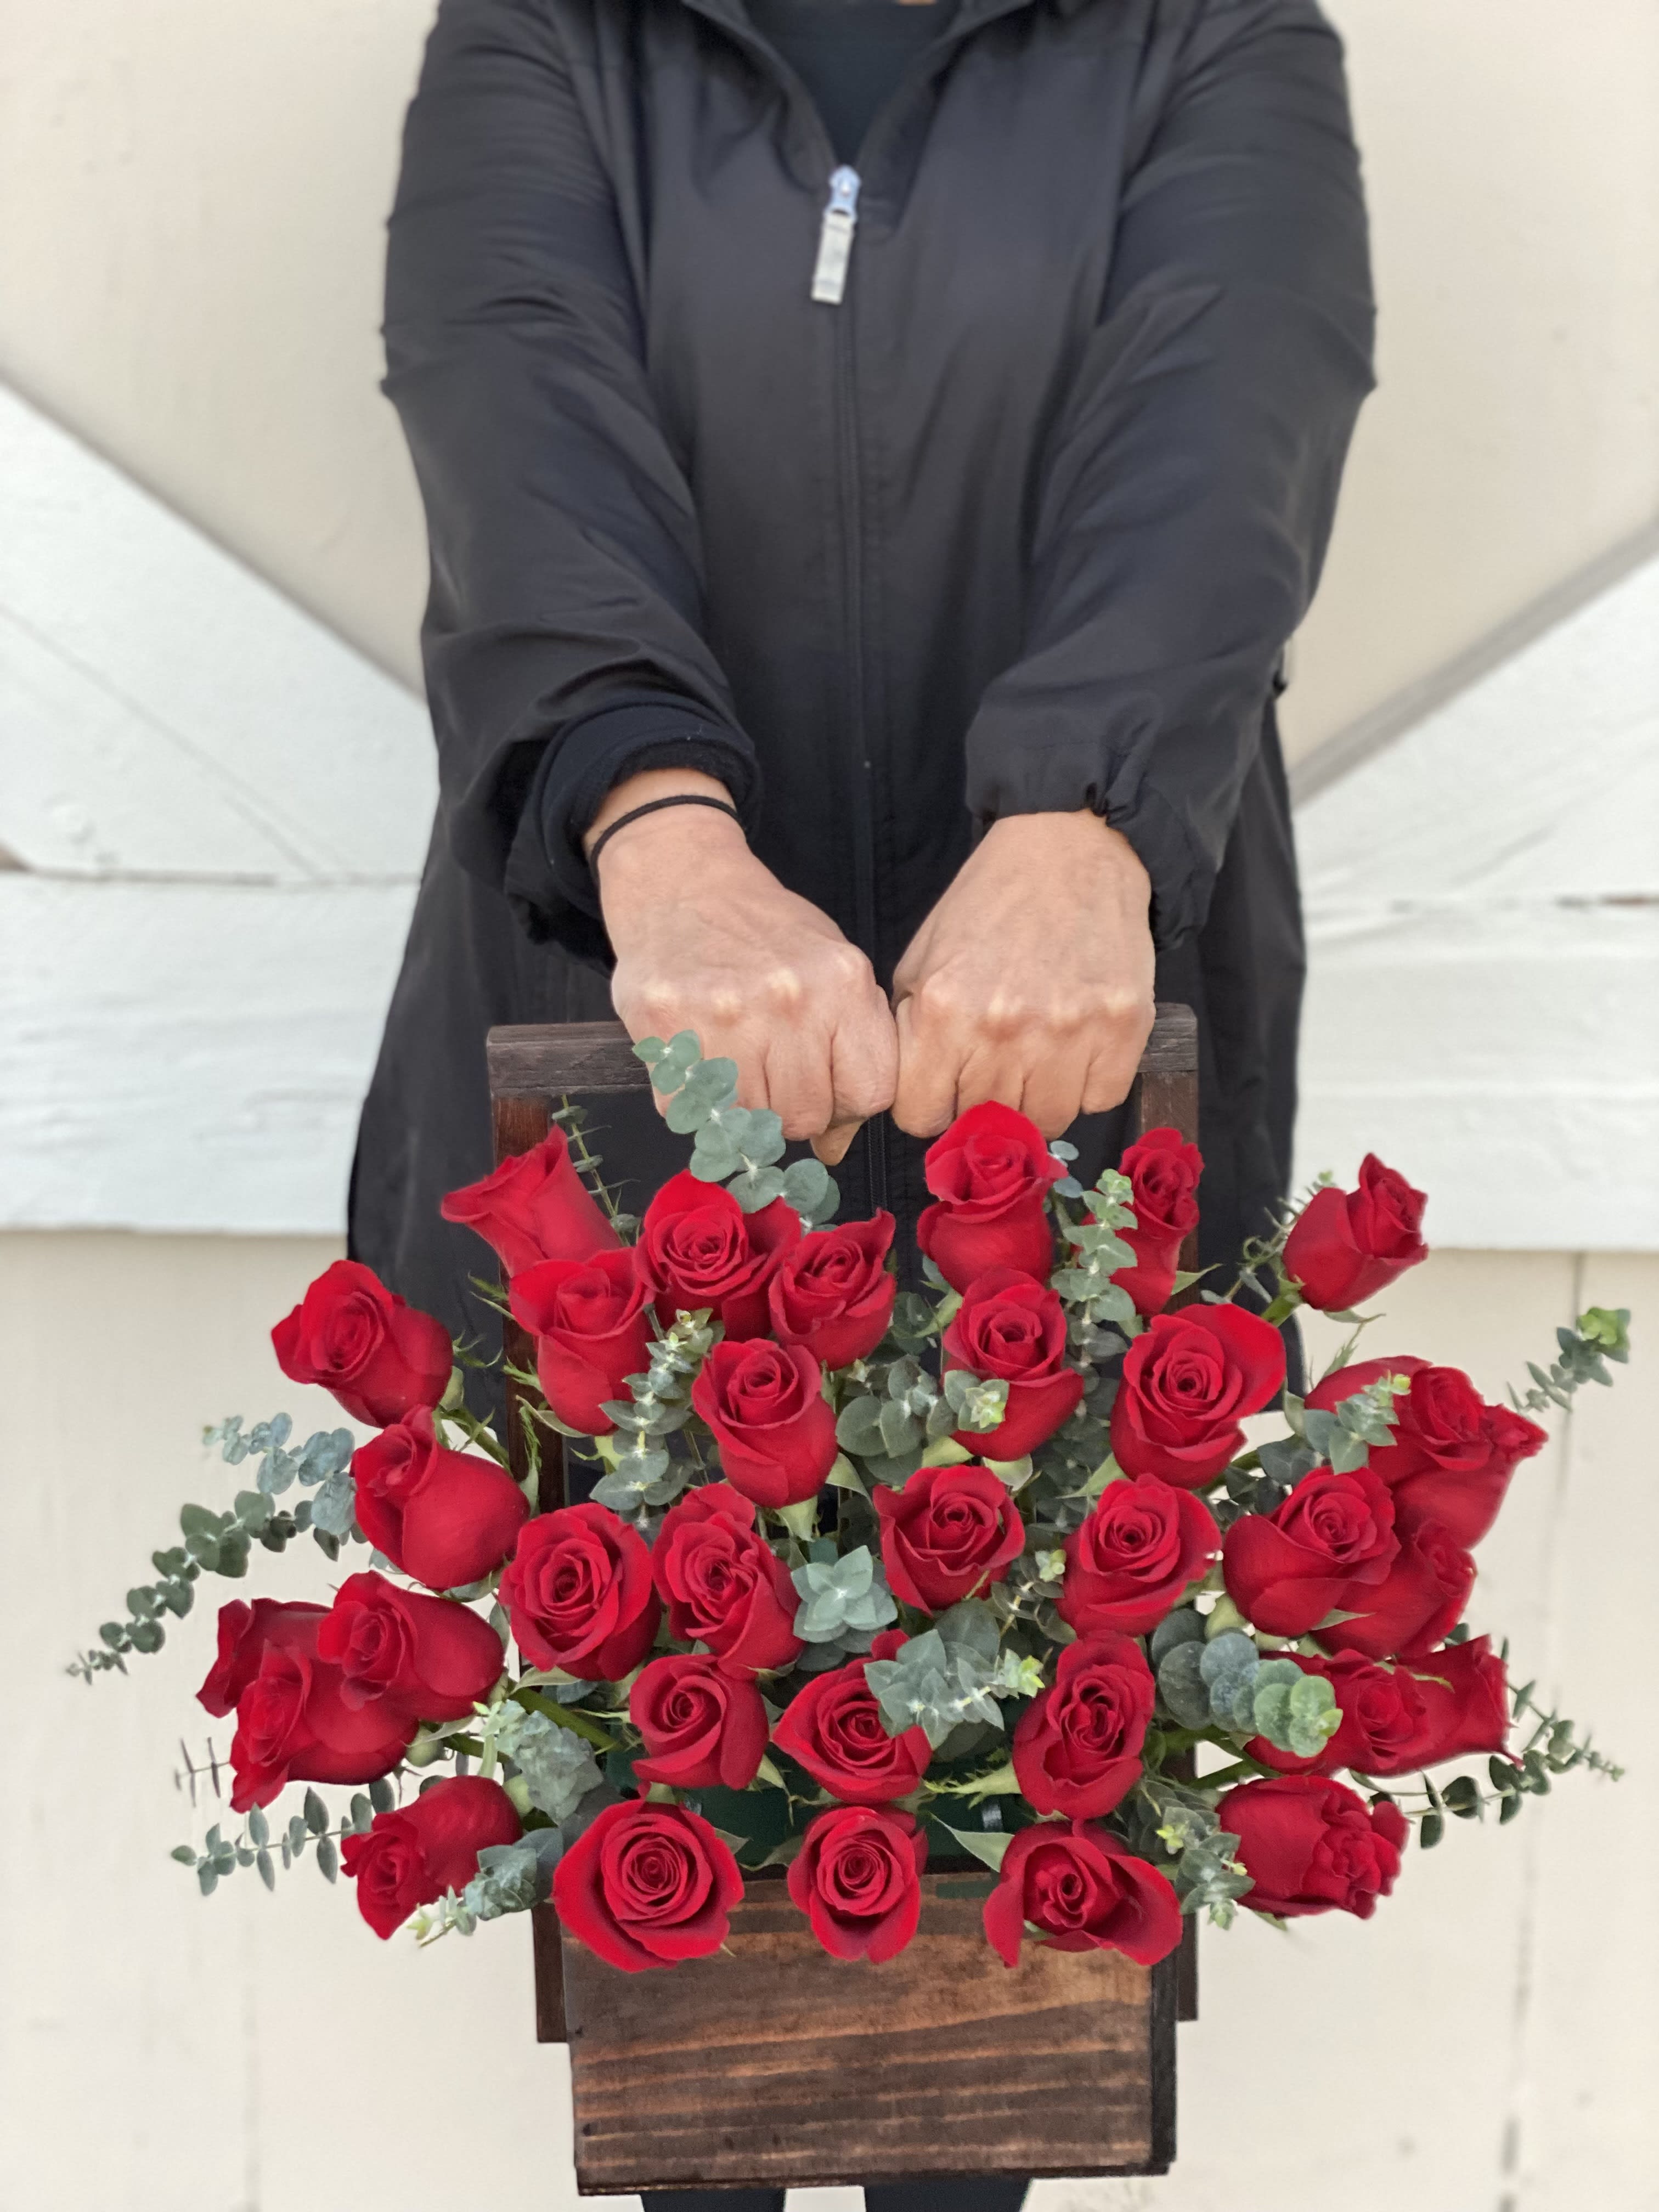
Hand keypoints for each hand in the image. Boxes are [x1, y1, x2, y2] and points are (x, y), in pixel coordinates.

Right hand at [592, 771, 897, 1161]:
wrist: (684, 883)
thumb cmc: (764, 934)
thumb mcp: (831, 971)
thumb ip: (850, 1050)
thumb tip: (835, 1145)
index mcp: (842, 982)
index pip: (868, 1094)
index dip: (846, 1105)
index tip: (825, 1090)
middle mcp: (789, 999)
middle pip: (806, 1118)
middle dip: (790, 1110)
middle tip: (769, 1073)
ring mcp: (725, 1014)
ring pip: (749, 1123)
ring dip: (741, 1109)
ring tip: (733, 1062)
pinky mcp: (667, 1025)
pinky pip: (690, 1110)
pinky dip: (693, 1101)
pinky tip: (697, 1057)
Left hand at [891, 812, 1154, 1137]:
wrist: (1069, 853)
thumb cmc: (989, 908)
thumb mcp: (921, 963)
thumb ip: (909, 1037)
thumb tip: (916, 1103)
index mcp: (943, 1010)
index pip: (921, 1119)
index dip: (931, 1107)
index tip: (945, 1087)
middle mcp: (1004, 1027)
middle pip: (987, 1124)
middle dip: (985, 1101)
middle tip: (997, 1061)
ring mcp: (1069, 1030)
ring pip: (1046, 1122)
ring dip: (1038, 1098)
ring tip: (1038, 1053)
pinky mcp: (1124, 1028)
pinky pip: (1099, 1099)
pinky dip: (1088, 1083)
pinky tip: (1079, 1043)